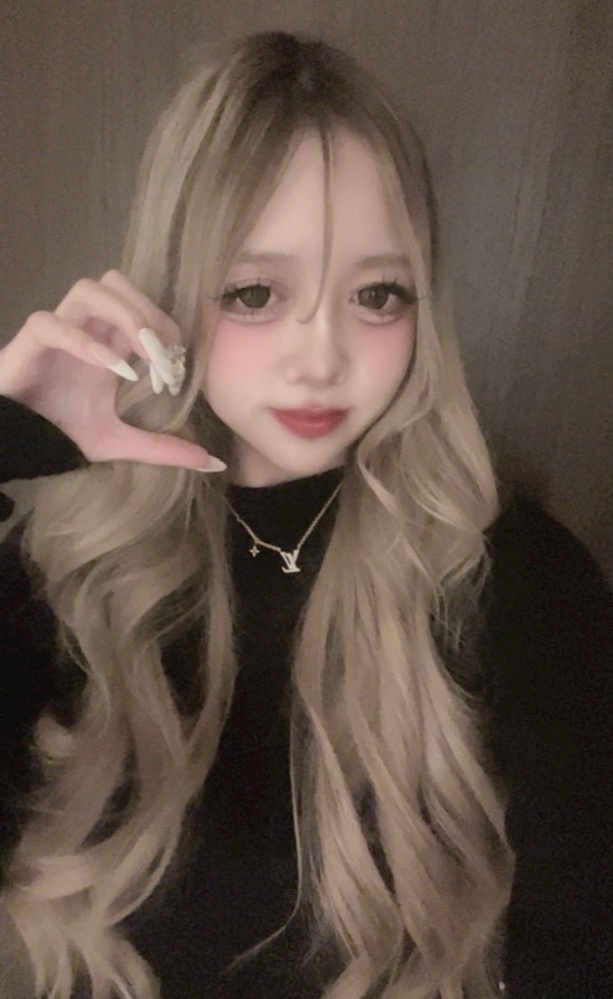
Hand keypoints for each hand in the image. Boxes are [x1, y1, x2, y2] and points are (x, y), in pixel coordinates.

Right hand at [0, 270, 223, 470]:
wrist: (16, 444)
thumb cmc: (60, 432)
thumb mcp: (119, 443)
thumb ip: (163, 449)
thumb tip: (214, 463)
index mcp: (108, 343)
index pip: (143, 307)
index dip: (165, 327)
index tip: (175, 367)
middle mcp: (85, 329)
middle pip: (118, 283)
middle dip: (148, 312)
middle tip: (161, 355)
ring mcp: (58, 331)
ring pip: (88, 289)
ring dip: (122, 315)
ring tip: (141, 356)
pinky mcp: (30, 343)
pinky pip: (52, 322)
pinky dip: (84, 340)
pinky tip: (112, 369)